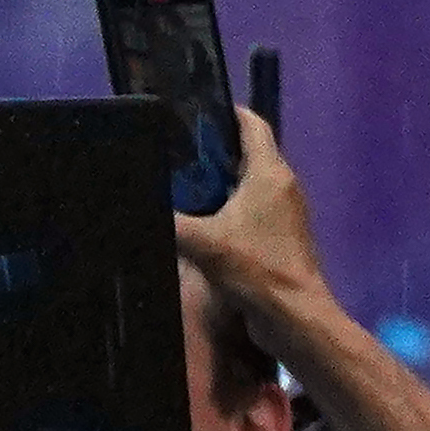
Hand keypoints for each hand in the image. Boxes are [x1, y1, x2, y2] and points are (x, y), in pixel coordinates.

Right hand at [175, 107, 332, 345]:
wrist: (294, 318)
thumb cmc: (255, 270)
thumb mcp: (201, 241)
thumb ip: (167, 218)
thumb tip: (135, 203)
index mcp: (270, 173)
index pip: (252, 125)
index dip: (226, 112)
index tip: (193, 112)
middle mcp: (282, 185)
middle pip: (248, 153)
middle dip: (213, 150)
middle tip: (173, 150)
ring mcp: (285, 212)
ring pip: (249, 184)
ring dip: (219, 182)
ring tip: (178, 182)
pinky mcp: (281, 237)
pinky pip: (252, 210)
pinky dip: (228, 208)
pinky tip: (199, 219)